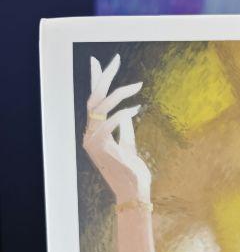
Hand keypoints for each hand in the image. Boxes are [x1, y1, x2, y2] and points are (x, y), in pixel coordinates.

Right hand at [82, 54, 150, 202]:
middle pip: (94, 98)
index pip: (95, 102)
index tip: (99, 62)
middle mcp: (90, 135)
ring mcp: (92, 141)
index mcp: (96, 133)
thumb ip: (126, 130)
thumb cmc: (134, 173)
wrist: (134, 193)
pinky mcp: (99, 147)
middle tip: (114, 59)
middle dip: (103, 77)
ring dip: (119, 93)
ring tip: (137, 85)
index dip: (96, 81)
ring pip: (101, 107)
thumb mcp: (130, 147)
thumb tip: (128, 113)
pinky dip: (122, 114)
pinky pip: (109, 123)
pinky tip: (136, 108)